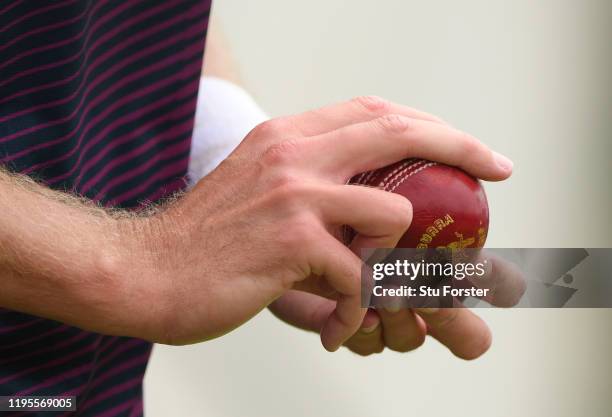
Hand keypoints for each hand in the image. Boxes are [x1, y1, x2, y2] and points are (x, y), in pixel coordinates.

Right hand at [122, 96, 510, 349]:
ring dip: (400, 255)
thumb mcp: (257, 191)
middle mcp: (292, 153)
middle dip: (457, 147)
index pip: (373, 111)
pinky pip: (361, 272)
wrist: (145, 271)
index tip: (466, 146)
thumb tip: (372, 205)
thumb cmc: (204, 242)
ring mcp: (293, 194)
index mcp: (286, 137)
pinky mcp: (290, 241)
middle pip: (396, 130)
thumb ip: (311, 187)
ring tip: (374, 287)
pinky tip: (338, 320)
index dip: (428, 123)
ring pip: (393, 210)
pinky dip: (361, 302)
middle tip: (494, 169)